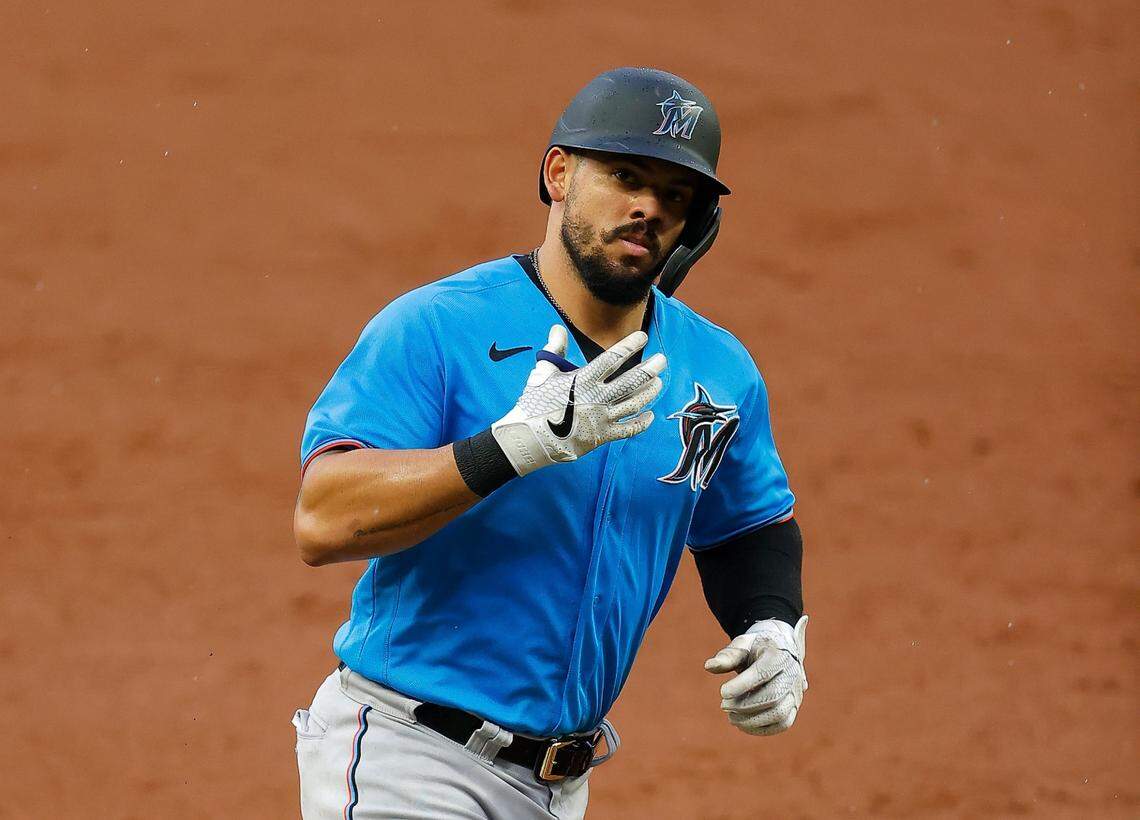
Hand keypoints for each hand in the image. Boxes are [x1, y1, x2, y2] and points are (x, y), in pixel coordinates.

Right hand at [491, 325, 665, 475]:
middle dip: (649, 369)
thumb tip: (557, 328)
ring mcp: (601, 419)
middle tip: (662, 360)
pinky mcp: (602, 437)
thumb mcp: (542, 373)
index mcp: (582, 380)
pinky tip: (650, 414)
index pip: (611, 359)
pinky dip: (642, 422)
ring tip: (659, 382)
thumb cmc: (533, 404)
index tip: (643, 336)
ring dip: (649, 392)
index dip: (629, 346)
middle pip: (630, 381)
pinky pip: (628, 429)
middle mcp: (596, 398)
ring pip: (633, 403)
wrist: (530, 439)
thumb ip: (554, 350)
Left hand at [703, 615, 808, 735]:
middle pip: (773, 696)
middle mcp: (792, 674)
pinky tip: (742, 725)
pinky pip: (782, 723)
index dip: (743, 685)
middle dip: (745, 705)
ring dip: (753, 720)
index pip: (763, 673)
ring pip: (780, 713)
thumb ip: (727, 656)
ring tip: (731, 718)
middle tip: (724, 705)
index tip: (722, 692)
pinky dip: (762, 728)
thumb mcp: (742, 645)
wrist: (780, 650)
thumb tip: (708, 666)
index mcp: (778, 654)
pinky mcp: (794, 706)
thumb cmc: (756, 648)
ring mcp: (796, 692)